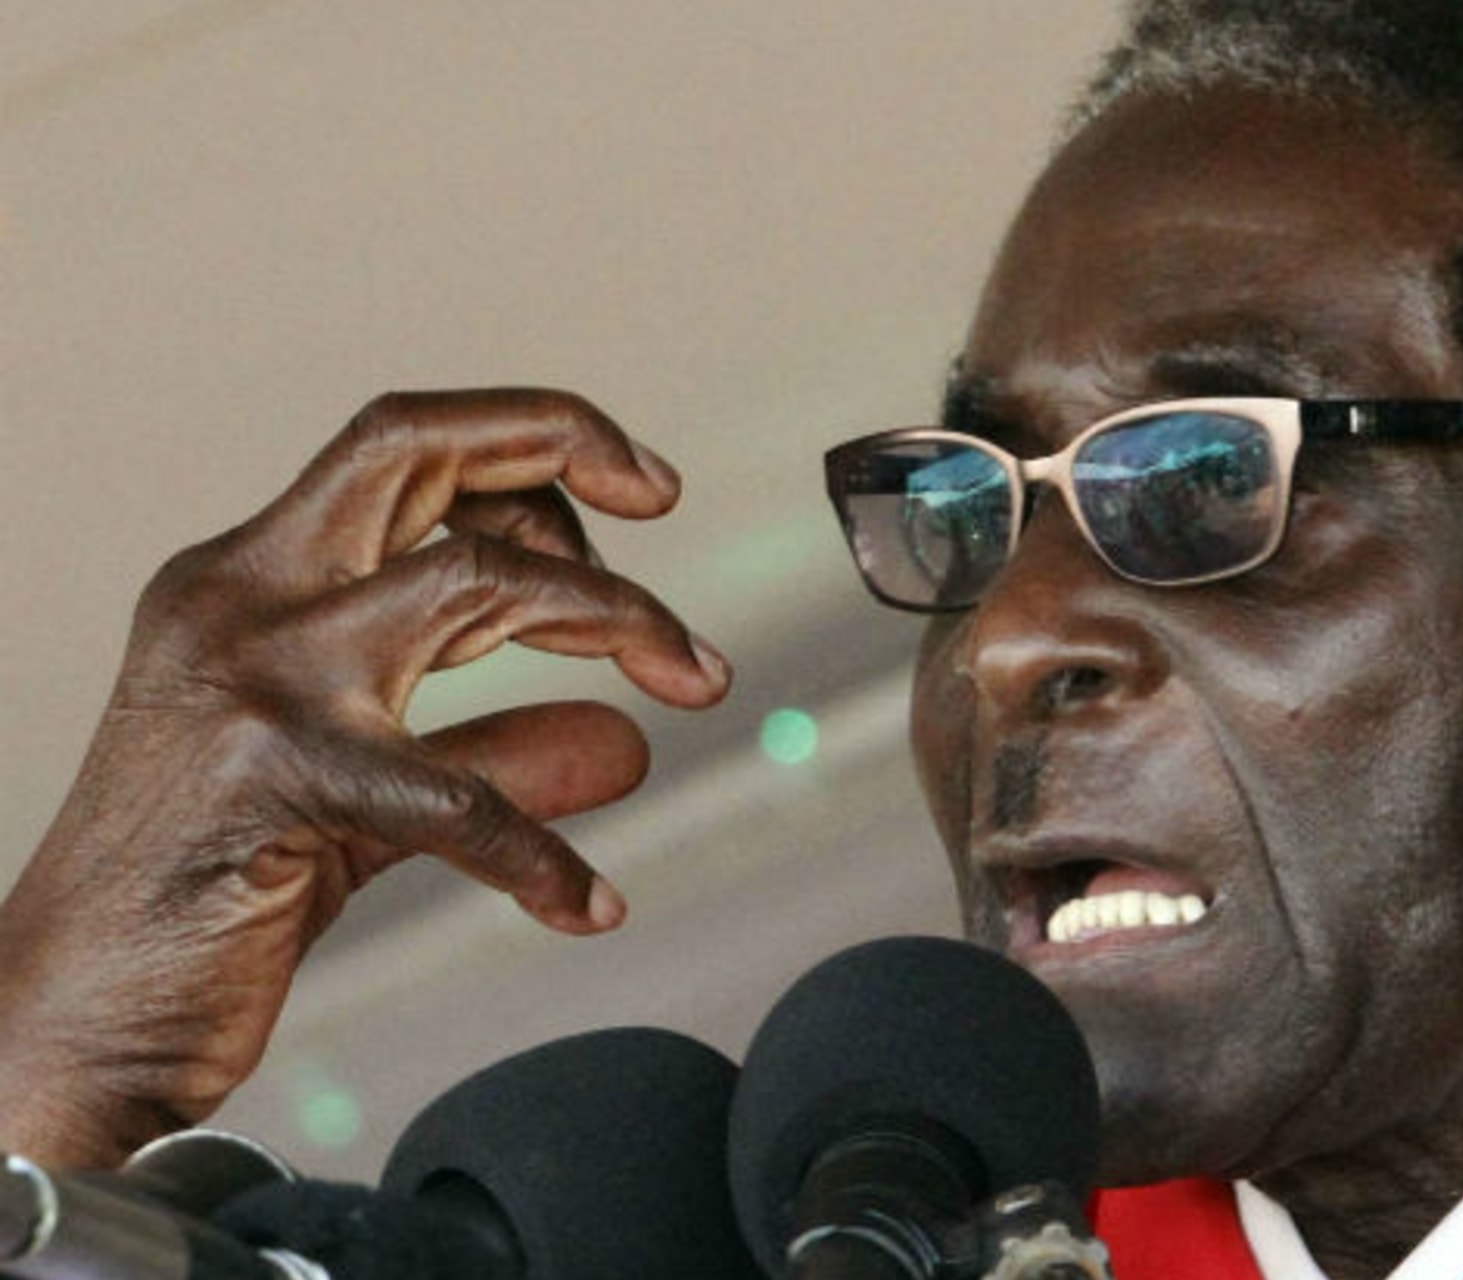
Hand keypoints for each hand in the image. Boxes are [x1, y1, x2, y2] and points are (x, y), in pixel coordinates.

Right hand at [0, 389, 729, 1166]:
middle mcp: (243, 596)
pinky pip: (459, 794)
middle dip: (564, 443)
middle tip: (666, 504)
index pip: (402, 450)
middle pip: (417, 448)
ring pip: (473, 580)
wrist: (69, 1020)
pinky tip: (591, 903)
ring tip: (696, 681)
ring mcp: (254, 678)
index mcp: (250, 580)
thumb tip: (627, 744)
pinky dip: (545, 850)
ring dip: (617, 615)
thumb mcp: (369, 797)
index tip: (639, 490)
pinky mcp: (275, 780)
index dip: (529, 441)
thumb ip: (494, 750)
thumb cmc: (203, 898)